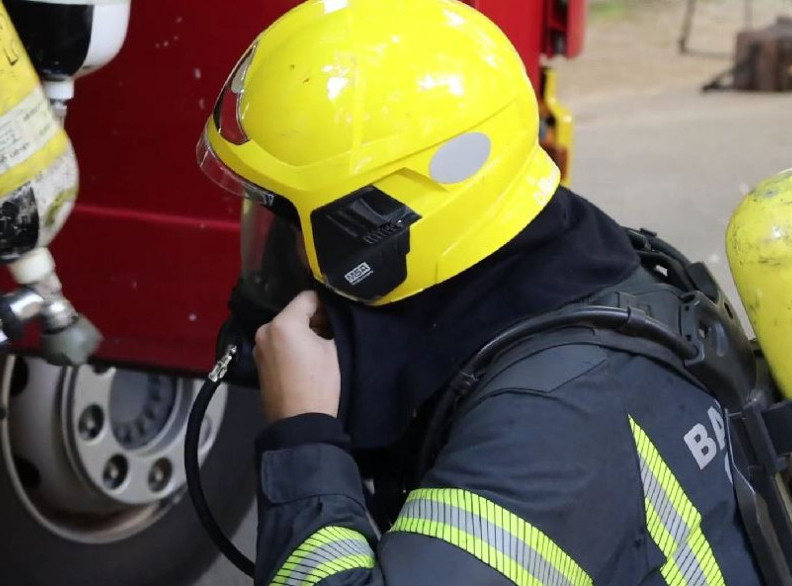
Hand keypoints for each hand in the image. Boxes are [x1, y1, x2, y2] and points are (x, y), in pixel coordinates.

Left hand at [253, 290, 340, 422]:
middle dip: (313, 318)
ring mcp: (259, 347)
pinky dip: (291, 344)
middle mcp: (265, 330)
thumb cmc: (320, 384)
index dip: (326, 302)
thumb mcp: (334, 349)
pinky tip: (306, 358)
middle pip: (294, 313)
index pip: (308, 298)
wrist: (301, 423)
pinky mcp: (259, 363)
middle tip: (333, 329)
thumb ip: (330, 326)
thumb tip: (328, 319)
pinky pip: (278, 343)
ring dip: (302, 332)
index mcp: (283, 323)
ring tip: (320, 345)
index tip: (338, 312)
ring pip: (286, 328)